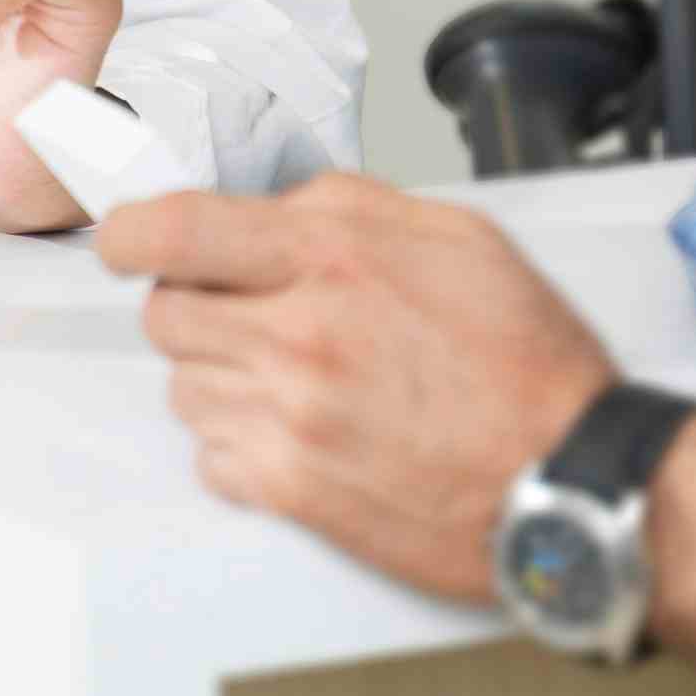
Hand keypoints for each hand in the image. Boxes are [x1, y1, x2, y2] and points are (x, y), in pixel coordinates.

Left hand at [100, 175, 615, 602]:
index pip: (174, 230)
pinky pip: (210, 457)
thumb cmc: (528, 363)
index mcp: (335, 255)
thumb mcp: (461, 237)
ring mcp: (288, 416)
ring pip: (183, 386)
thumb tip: (280, 206)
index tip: (128, 242)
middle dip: (199, 308)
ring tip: (300, 385)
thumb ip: (356, 206)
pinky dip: (241, 448)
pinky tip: (304, 438)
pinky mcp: (290, 490)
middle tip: (258, 319)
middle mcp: (299, 331)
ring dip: (222, 379)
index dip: (131, 234)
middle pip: (166, 312)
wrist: (567, 477)